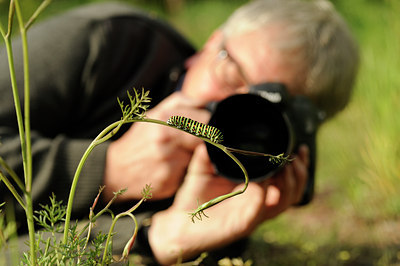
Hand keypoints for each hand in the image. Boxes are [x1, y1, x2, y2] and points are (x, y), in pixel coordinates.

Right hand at [103, 92, 209, 201]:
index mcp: (165, 118)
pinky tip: (174, 170)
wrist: (116, 168)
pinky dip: (186, 172)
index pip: (205, 121)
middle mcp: (166, 138)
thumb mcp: (157, 113)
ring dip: (195, 158)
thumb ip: (183, 104)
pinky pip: (188, 174)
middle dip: (206, 143)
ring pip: (198, 158)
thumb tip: (207, 103)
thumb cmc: (141, 139)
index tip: (210, 130)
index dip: (211, 126)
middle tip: (197, 145)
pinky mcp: (167, 180)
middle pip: (205, 140)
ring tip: (181, 157)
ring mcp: (167, 160)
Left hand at [148, 144, 308, 263]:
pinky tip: (267, 181)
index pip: (287, 180)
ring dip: (290, 183)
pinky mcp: (242, 225)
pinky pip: (260, 211)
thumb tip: (210, 132)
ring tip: (287, 166)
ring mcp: (253, 215)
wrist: (180, 223)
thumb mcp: (203, 170)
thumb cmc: (195, 198)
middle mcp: (259, 203)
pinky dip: (266, 195)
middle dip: (300, 172)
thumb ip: (208, 153)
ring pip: (284, 202)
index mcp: (256, 191)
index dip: (298, 166)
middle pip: (293, 191)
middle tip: (297, 155)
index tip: (300, 148)